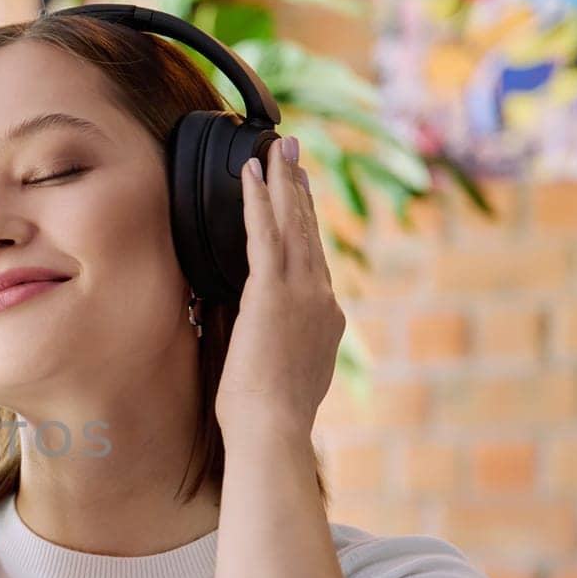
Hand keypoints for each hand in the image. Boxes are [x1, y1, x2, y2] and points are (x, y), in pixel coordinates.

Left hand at [214, 137, 345, 440]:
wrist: (273, 430)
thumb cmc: (267, 416)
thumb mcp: (281, 371)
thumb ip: (276, 342)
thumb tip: (256, 327)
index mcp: (326, 319)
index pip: (316, 261)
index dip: (308, 225)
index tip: (302, 197)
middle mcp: (322, 298)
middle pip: (310, 232)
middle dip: (300, 190)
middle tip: (295, 153)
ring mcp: (301, 293)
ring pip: (292, 223)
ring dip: (282, 181)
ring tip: (278, 147)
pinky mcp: (272, 293)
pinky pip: (264, 234)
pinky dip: (257, 199)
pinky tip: (250, 171)